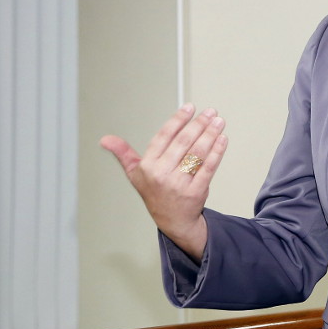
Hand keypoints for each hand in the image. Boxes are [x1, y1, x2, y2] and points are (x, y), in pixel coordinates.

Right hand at [99, 103, 227, 260]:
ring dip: (210, 134)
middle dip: (199, 124)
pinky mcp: (196, 192)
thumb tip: (104, 139)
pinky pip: (208, 168)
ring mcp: (180, 184)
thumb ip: (123, 153)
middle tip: (210, 112)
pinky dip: (217, 152)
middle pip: (183, 143)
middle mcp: (162, 174)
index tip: (190, 107)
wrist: (172, 221)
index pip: (164, 137)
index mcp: (147, 166)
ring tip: (218, 121)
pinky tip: (222, 139)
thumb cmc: (154, 192)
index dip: (178, 120)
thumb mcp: (135, 174)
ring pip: (197, 153)